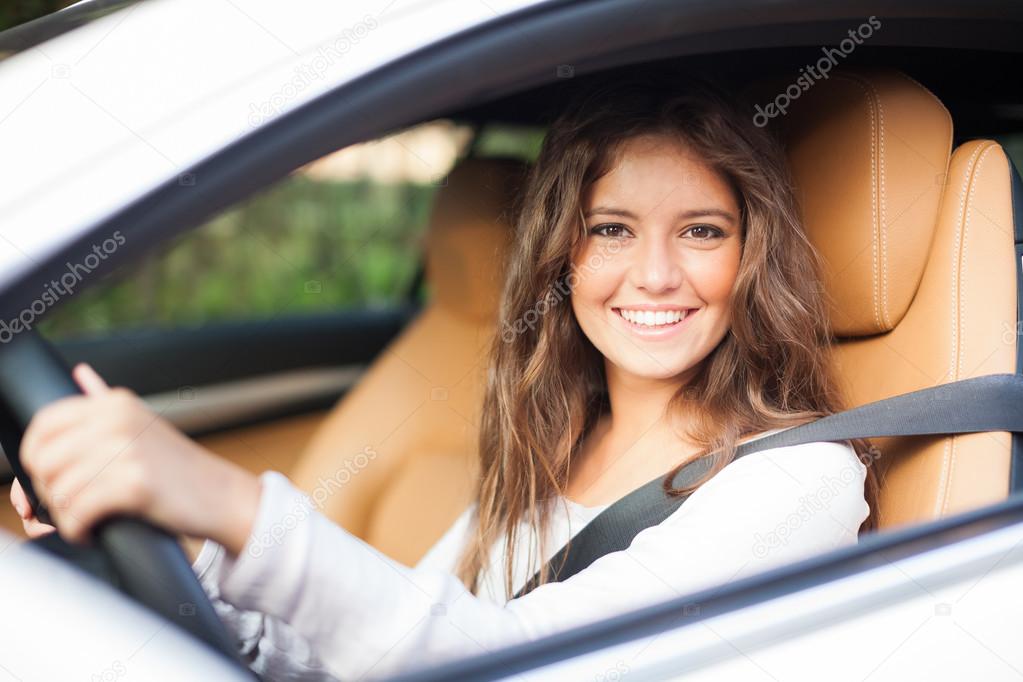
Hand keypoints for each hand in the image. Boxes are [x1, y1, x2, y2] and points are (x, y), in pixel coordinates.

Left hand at [14, 363, 261, 555]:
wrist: (222, 497)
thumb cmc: (177, 469)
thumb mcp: (143, 425)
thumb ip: (107, 404)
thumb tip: (81, 372)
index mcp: (114, 404)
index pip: (43, 424)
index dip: (35, 457)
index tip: (48, 478)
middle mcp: (117, 421)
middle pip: (43, 461)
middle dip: (48, 492)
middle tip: (69, 505)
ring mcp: (127, 451)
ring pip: (58, 491)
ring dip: (64, 516)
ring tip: (85, 520)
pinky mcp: (134, 485)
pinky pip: (77, 514)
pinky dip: (77, 531)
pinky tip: (92, 531)